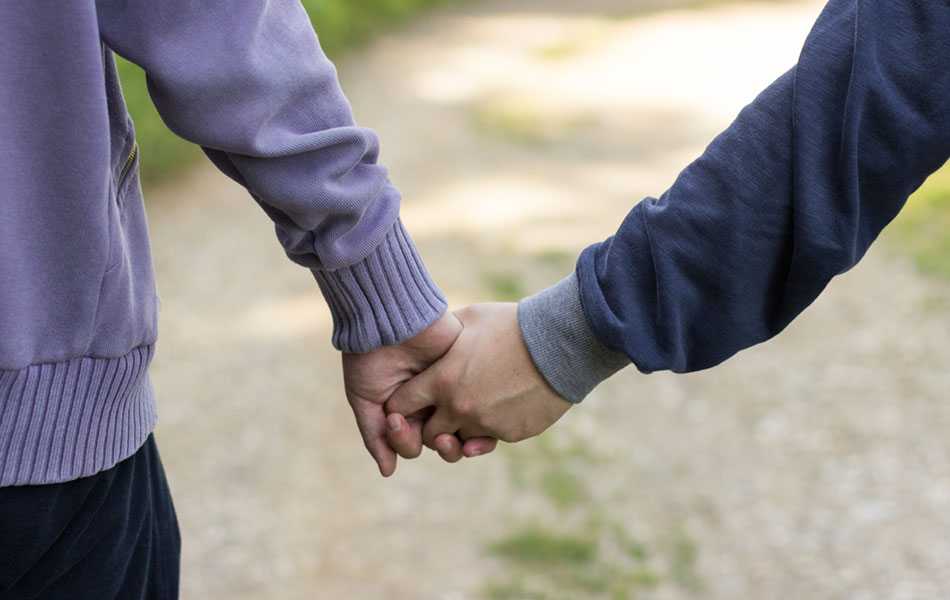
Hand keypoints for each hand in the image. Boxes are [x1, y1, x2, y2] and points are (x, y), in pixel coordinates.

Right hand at [342, 312, 496, 476]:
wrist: (388, 317)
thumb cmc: (369, 356)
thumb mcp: (366, 399)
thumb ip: (376, 436)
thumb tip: (389, 472)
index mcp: (407, 409)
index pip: (414, 442)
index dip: (405, 442)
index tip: (395, 422)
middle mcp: (432, 401)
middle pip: (443, 440)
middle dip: (436, 444)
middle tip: (425, 431)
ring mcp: (454, 387)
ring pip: (466, 428)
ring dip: (458, 441)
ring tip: (449, 436)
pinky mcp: (470, 372)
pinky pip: (483, 405)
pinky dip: (480, 422)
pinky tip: (472, 426)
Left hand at [385, 303, 571, 449]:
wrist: (560, 345)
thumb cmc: (513, 325)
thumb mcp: (470, 319)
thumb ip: (443, 336)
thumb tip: (429, 337)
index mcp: (442, 380)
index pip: (401, 405)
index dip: (402, 404)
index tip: (412, 399)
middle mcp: (458, 409)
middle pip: (427, 435)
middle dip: (431, 425)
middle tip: (443, 410)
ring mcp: (485, 425)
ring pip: (460, 441)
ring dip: (463, 429)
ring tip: (478, 404)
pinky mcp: (510, 434)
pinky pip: (491, 438)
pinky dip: (493, 426)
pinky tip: (505, 401)